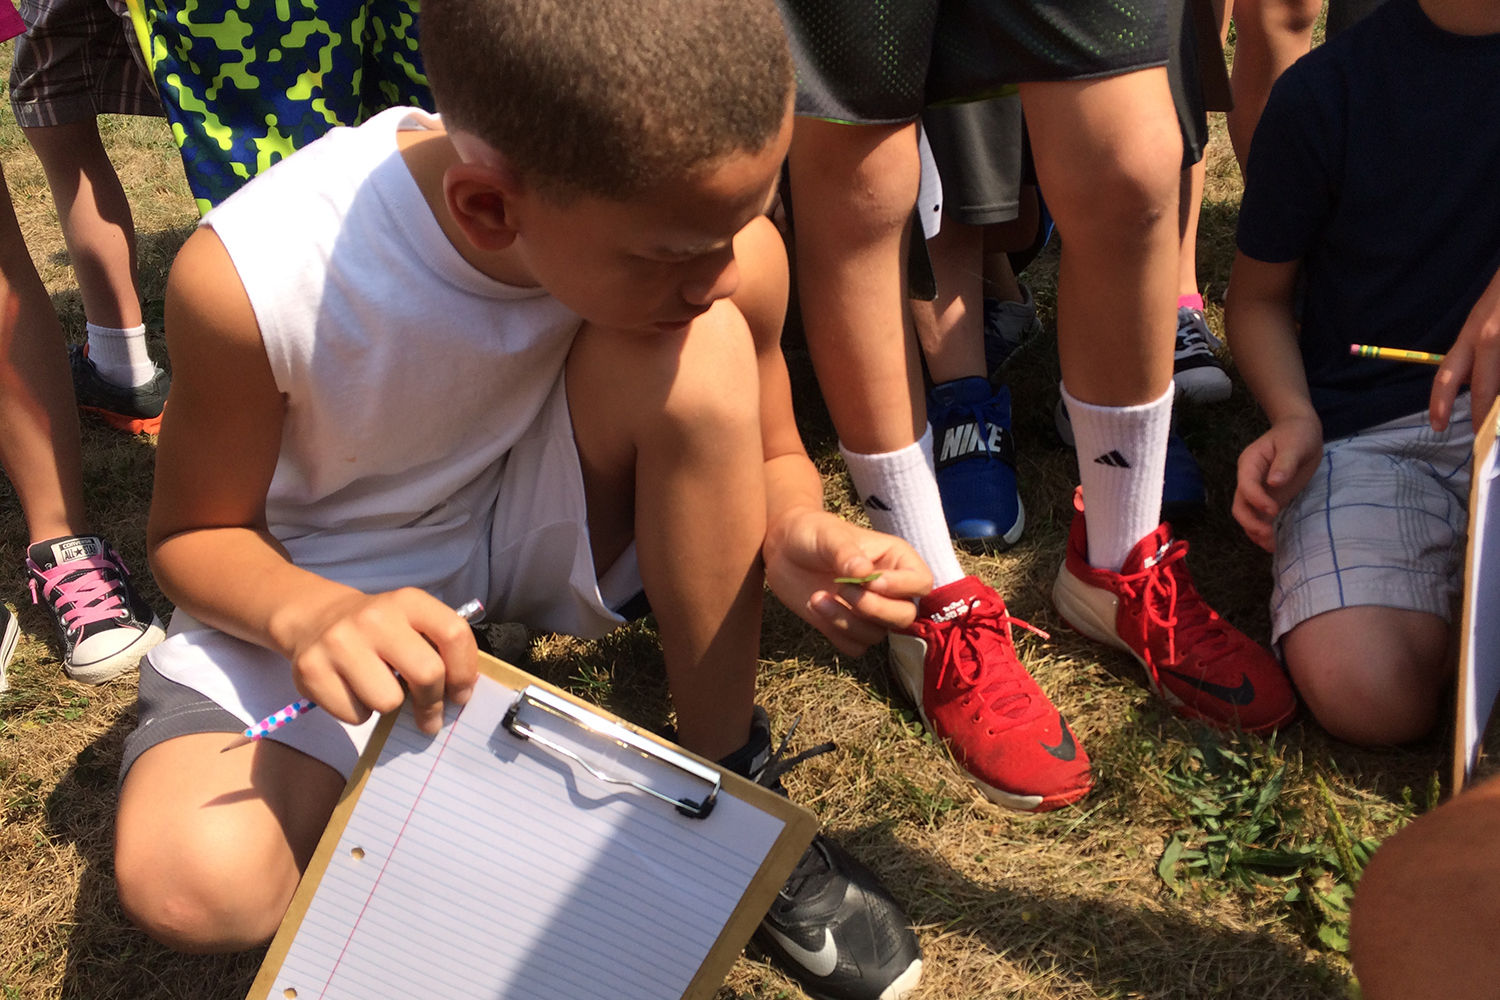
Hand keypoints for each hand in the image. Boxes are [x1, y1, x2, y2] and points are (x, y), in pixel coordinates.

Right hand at [283, 587, 477, 733]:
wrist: (314, 618)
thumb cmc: (378, 630)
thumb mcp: (411, 622)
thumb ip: (438, 649)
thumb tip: (458, 696)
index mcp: (408, 601)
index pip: (454, 634)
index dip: (464, 672)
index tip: (461, 695)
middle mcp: (374, 617)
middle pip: (427, 673)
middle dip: (433, 703)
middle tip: (431, 716)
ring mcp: (339, 642)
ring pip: (388, 702)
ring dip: (389, 705)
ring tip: (378, 689)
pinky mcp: (312, 670)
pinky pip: (355, 715)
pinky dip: (359, 712)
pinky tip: (352, 691)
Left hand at [763, 508, 932, 655]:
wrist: (783, 549)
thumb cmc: (813, 532)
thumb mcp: (829, 535)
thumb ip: (846, 553)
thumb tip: (864, 572)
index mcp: (896, 560)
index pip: (922, 583)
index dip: (902, 587)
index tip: (872, 580)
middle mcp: (889, 589)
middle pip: (905, 616)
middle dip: (874, 609)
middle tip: (843, 590)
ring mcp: (869, 610)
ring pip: (877, 634)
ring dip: (847, 621)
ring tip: (818, 597)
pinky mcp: (847, 626)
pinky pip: (855, 646)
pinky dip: (835, 632)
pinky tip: (817, 606)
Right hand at [1232, 414, 1323, 551]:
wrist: (1301, 432)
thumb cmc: (1297, 434)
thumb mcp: (1294, 444)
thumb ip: (1284, 463)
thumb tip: (1274, 482)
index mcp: (1249, 463)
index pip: (1246, 486)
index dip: (1257, 500)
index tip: (1274, 510)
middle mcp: (1249, 479)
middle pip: (1240, 505)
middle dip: (1250, 522)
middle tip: (1267, 534)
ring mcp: (1258, 491)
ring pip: (1247, 515)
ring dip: (1255, 531)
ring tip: (1271, 545)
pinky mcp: (1268, 499)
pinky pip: (1260, 518)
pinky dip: (1263, 532)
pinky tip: (1273, 543)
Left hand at [1432, 265, 1499, 432]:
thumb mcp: (1483, 324)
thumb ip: (1476, 353)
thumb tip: (1472, 384)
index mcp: (1472, 337)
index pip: (1446, 375)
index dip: (1440, 403)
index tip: (1438, 425)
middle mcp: (1488, 339)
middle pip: (1485, 389)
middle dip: (1484, 417)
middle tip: (1484, 438)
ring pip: (1499, 385)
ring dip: (1499, 401)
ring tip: (1497, 416)